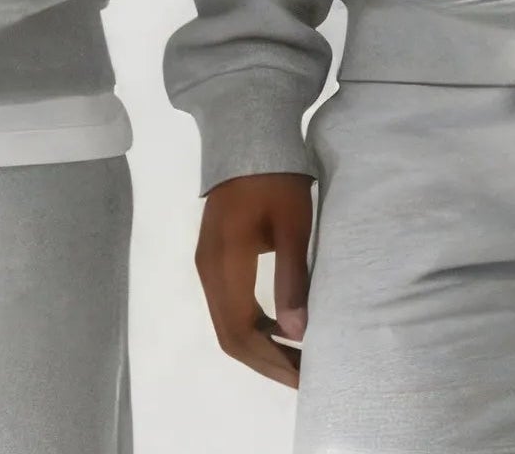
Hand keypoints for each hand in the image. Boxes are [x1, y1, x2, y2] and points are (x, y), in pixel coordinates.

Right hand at [195, 173, 315, 386]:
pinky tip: (283, 329)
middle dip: (267, 362)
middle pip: (231, 336)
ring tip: (298, 359)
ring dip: (260, 347)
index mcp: (224, 266)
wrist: (247, 137)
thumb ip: (293, 278)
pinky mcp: (216, 259)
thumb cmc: (276, 179)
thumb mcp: (293, 226)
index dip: (272, 362)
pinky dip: (254, 327)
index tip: (304, 377)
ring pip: (228, 324)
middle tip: (305, 377)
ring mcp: (208, 265)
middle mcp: (209, 272)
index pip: (241, 333)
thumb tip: (298, 333)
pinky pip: (230, 306)